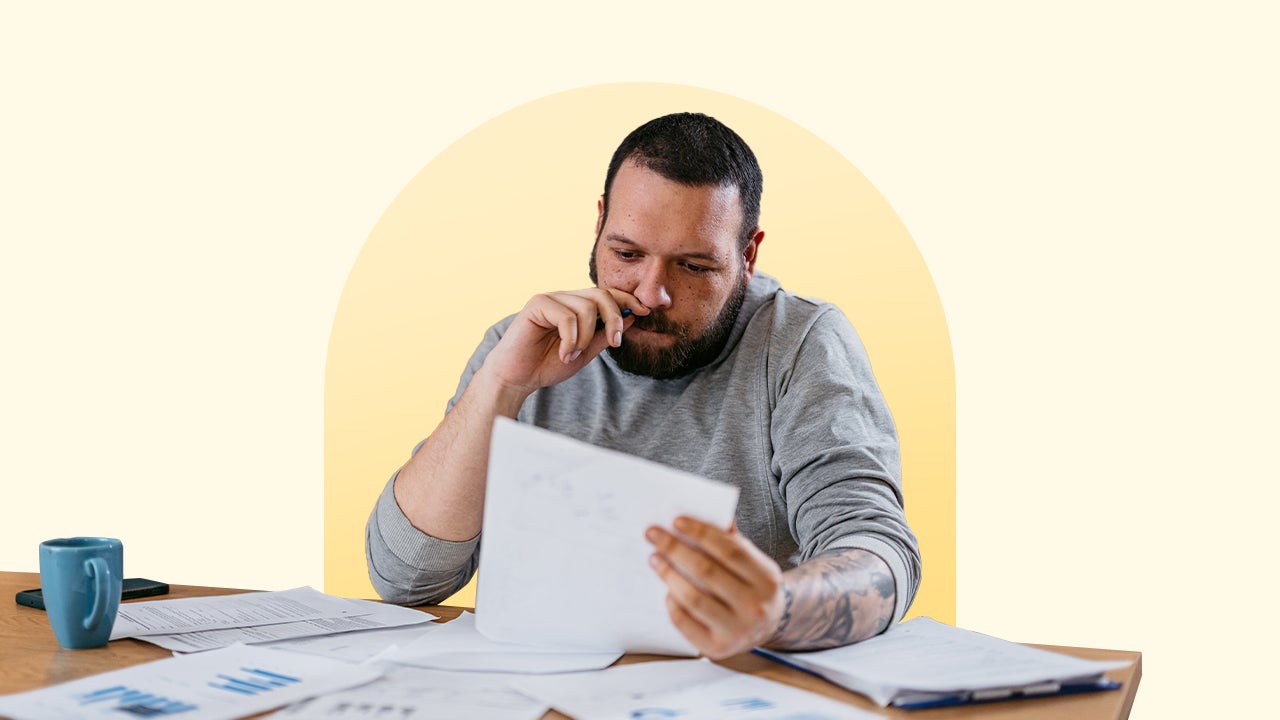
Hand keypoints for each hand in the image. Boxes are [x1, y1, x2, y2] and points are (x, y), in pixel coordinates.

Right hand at [480, 288, 648, 395]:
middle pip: (601, 295)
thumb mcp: (585, 352)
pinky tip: (563, 353)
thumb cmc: (547, 365)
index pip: (607, 294)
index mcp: (576, 306)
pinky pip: (567, 316)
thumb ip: (604, 335)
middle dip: (615, 318)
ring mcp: (550, 298)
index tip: (645, 312)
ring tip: (573, 355)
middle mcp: (564, 297)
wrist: (517, 378)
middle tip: (614, 344)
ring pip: (586, 306)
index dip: (627, 300)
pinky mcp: (537, 304)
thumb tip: (632, 318)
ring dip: (586, 337)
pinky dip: (571, 339)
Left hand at [645, 516, 784, 658]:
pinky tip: (666, 589)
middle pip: (707, 571)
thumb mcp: (753, 562)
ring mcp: (737, 630)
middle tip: (653, 535)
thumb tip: (703, 513)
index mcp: (766, 578)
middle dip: (675, 549)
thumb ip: (732, 540)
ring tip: (655, 559)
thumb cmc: (753, 586)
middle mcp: (755, 606)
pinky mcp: (717, 648)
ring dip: (669, 575)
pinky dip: (672, 604)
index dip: (701, 533)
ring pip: (693, 598)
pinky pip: (685, 622)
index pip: (730, 550)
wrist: (769, 626)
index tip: (676, 521)